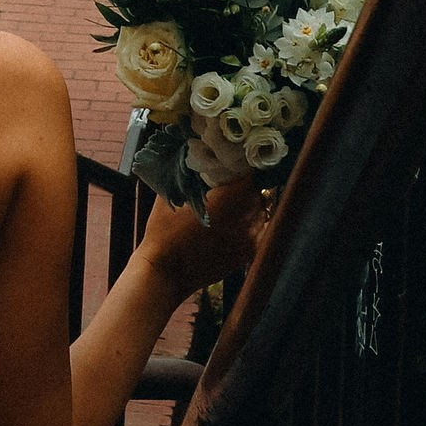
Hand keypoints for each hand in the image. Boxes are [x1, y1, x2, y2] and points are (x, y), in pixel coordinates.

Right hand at [140, 167, 270, 298]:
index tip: (235, 161)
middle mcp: (246, 216)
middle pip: (258, 191)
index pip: (252, 173)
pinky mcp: (248, 252)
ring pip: (262, 210)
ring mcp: (250, 236)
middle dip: (247, 184)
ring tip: (233, 203)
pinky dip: (252, 223)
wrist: (166, 272)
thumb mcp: (172, 195)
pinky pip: (259, 230)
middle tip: (231, 180)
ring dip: (251, 204)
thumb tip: (191, 153)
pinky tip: (235, 222)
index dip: (245, 165)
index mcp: (231, 197)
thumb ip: (187, 174)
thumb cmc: (164, 231)